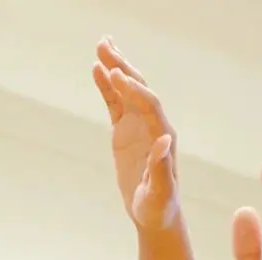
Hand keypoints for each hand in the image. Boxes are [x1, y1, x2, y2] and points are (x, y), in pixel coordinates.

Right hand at [93, 37, 178, 229]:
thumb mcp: (159, 192)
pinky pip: (115, 103)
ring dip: (115, 67)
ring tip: (101, 45)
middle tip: (105, 44)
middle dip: (123, 66)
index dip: (134, 89)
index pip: (149, 104)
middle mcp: (154, 124)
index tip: (117, 74)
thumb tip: (165, 139)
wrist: (155, 213)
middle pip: (139, 88)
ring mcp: (139, 125)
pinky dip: (107, 86)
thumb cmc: (157, 206)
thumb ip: (161, 167)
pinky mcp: (126, 130)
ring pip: (127, 90)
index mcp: (163, 135)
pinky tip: (96, 69)